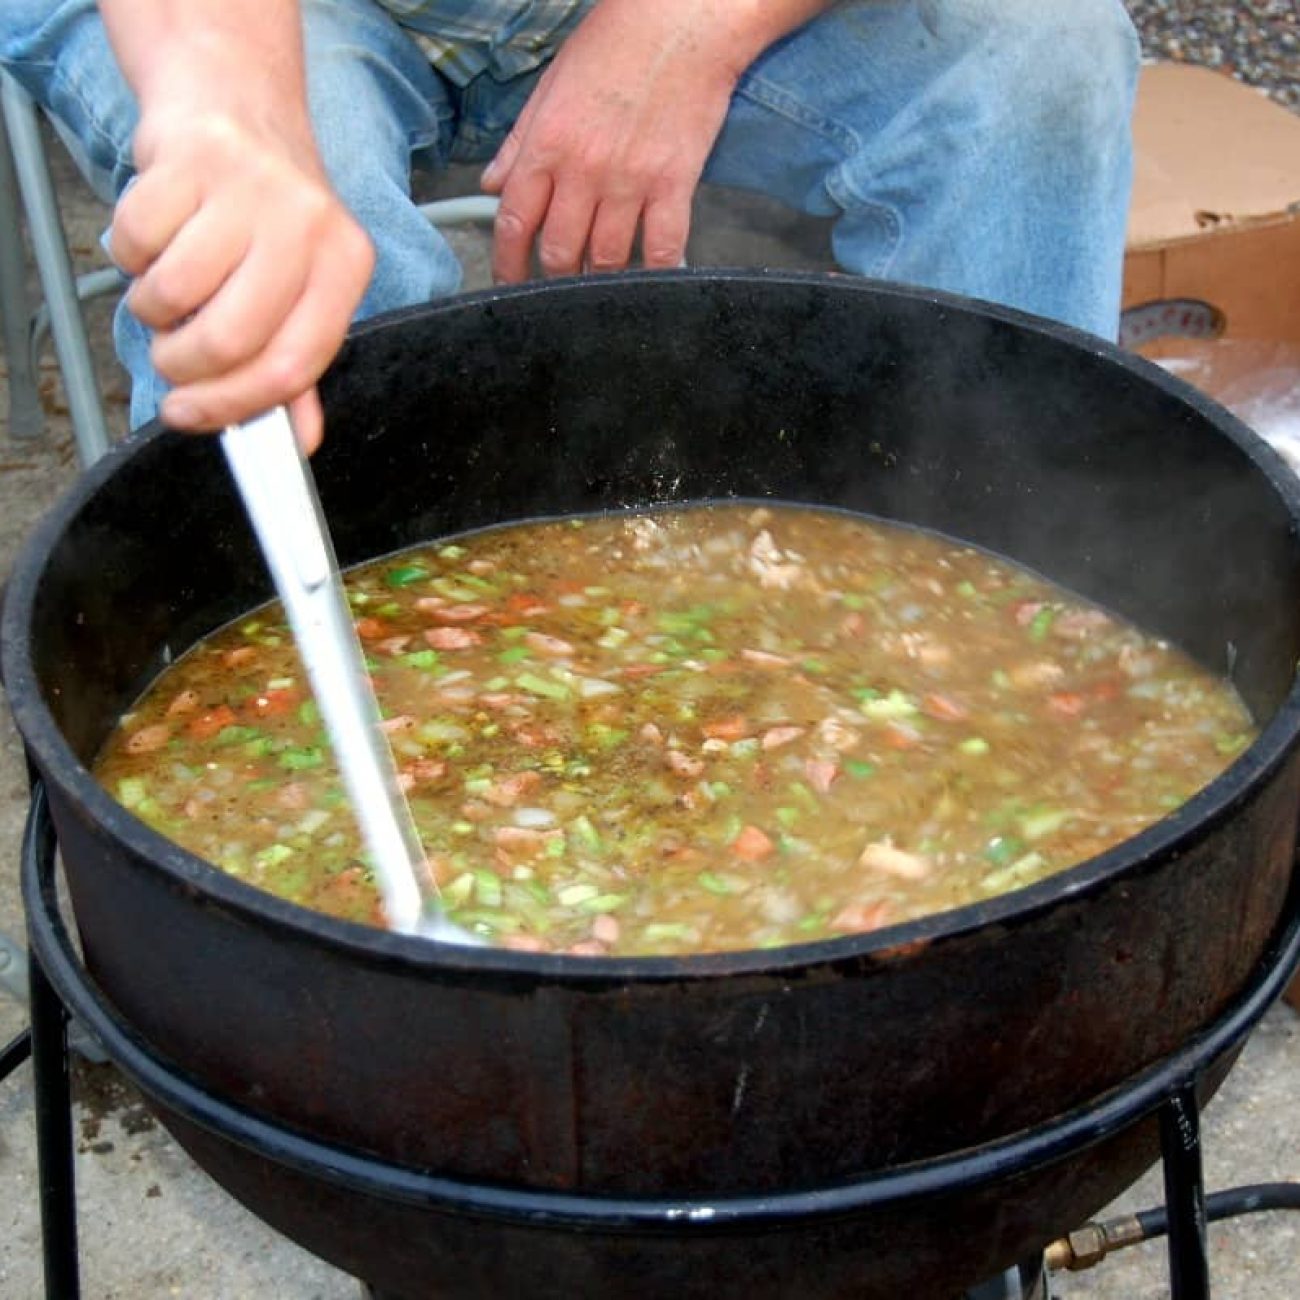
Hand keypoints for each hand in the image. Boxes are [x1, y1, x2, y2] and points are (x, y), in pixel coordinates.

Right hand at [109, 106, 373, 451]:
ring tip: (167, 287)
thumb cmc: (266, 215)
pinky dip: (129, 256)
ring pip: (173, 294)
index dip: (235, 405)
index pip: (294, 366)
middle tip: (171, 357)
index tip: (188, 417)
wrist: (235, 105)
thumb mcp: (301, 286)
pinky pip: (135, 243)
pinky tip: (154, 238)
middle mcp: (308, 226)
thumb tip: (298, 442)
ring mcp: (251, 189)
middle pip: (230, 341)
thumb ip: (295, 364)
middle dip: (182, 366)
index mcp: (346, 267)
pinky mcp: (192, 159)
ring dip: (152, 308)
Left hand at [480, 0, 747, 282]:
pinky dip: (655, 272)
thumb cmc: (617, 41)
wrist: (682, 19)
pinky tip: (651, 279)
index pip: (514, 222)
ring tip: (599, 283)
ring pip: (605, 259)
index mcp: (546, 144)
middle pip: (558, 251)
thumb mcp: (552, 83)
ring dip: (599, 281)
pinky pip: (661, 248)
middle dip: (553, 277)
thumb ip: (519, 141)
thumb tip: (492, 184)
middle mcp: (583, 169)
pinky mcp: (673, 184)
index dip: (507, 264)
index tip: (509, 284)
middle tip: (558, 285)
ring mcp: (629, 180)